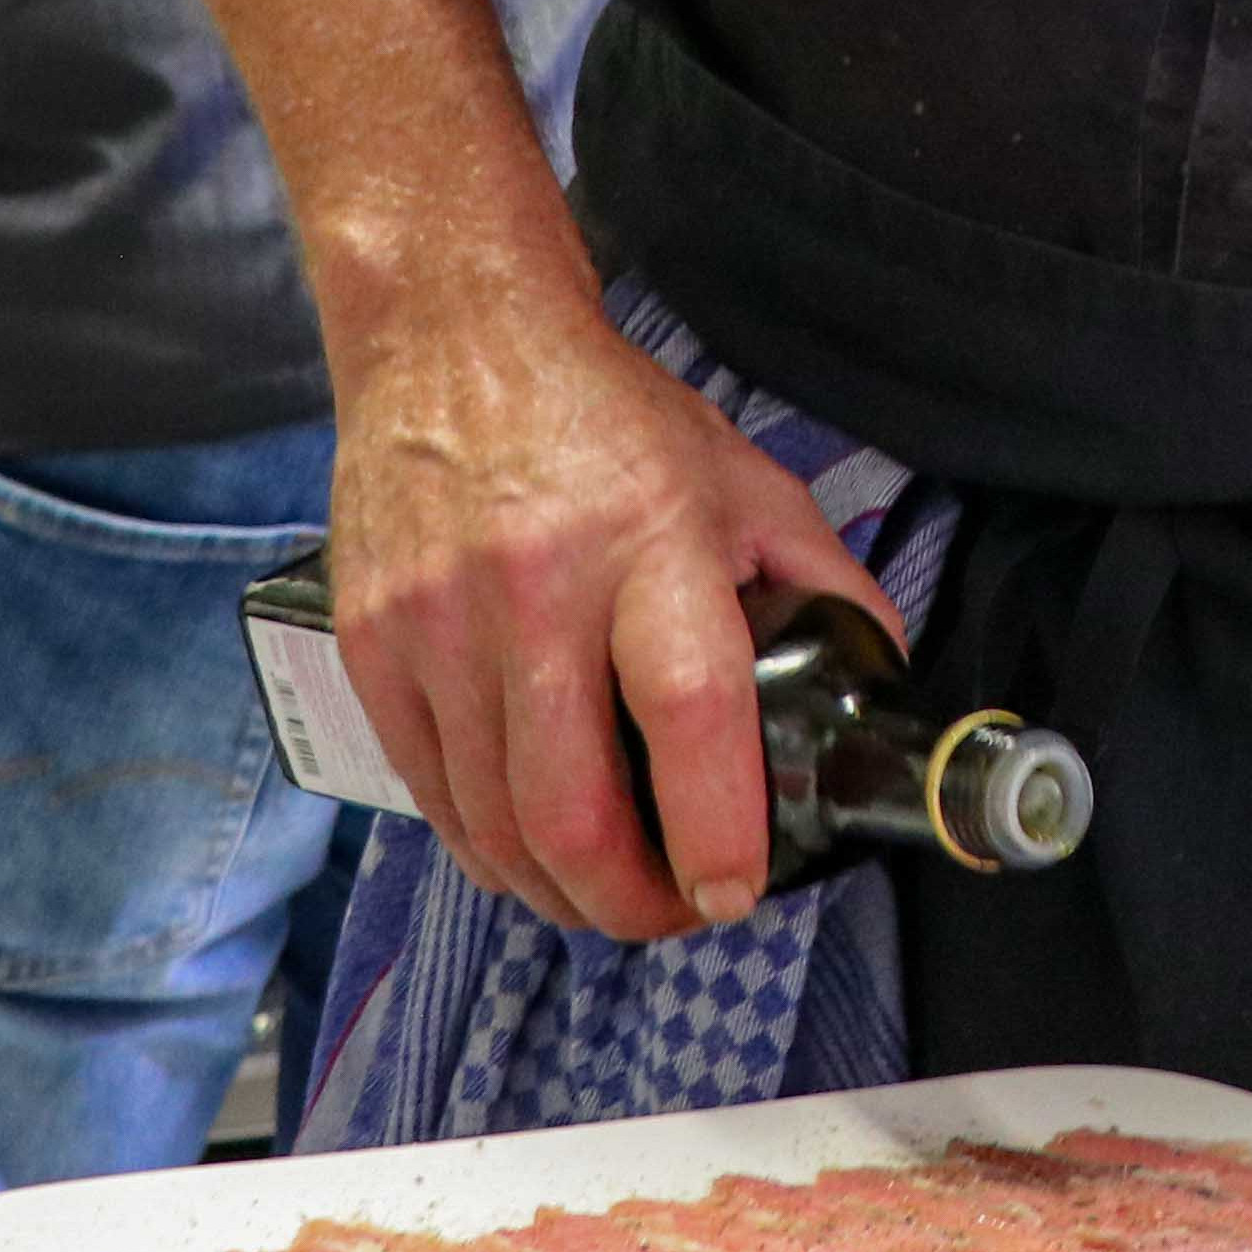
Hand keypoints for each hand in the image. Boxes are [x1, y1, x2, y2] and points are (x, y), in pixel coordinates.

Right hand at [327, 309, 901, 939]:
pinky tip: (526, 847)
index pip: (687, 710)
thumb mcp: (742, 478)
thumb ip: (821, 581)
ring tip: (604, 894)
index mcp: (649, 540)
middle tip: (671, 914)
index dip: (715, 826)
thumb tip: (880, 685)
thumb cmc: (604, 414)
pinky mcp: (371, 641)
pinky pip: (427, 792)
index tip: (733, 890)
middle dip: (628, 902)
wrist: (451, 338)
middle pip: (569, 807)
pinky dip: (482, 845)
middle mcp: (534, 587)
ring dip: (555, 891)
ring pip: (491, 822)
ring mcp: (437, 620)